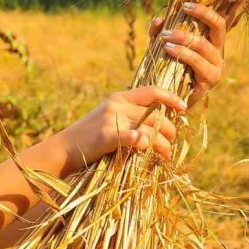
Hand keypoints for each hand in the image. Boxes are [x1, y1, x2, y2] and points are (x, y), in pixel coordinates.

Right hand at [56, 85, 188, 170]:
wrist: (63, 149)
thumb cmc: (89, 138)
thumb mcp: (108, 118)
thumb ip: (129, 116)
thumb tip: (156, 123)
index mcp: (119, 98)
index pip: (151, 91)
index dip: (171, 97)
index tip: (184, 107)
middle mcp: (117, 105)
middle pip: (156, 115)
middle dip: (170, 131)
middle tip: (172, 145)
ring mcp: (112, 119)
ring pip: (150, 129)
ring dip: (163, 145)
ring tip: (165, 156)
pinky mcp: (107, 135)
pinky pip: (132, 137)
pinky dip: (142, 142)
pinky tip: (147, 148)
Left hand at [149, 0, 248, 106]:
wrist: (166, 99)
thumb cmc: (167, 68)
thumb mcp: (161, 45)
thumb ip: (159, 31)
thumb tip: (159, 19)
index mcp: (211, 39)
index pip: (228, 17)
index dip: (239, 2)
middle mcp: (218, 50)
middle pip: (218, 26)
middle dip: (202, 13)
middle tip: (183, 6)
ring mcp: (216, 66)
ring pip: (204, 45)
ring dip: (184, 38)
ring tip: (166, 37)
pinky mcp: (209, 82)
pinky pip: (197, 64)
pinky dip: (183, 54)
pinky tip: (169, 50)